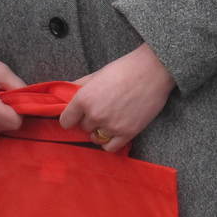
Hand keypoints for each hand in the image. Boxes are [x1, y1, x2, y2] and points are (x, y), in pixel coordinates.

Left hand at [60, 42, 174, 153]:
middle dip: (90, 120)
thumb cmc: (124, 69)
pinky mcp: (127, 133)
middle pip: (83, 128)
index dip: (72, 117)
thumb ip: (78, 86)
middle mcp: (95, 115)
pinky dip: (110, 142)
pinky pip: (109, 147)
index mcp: (84, 99)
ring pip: (95, 138)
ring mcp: (111, 125)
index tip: (77, 115)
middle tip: (102, 109)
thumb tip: (64, 94)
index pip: (66, 121)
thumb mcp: (96, 74)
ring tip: (110, 119)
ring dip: (99, 131)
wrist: (153, 71)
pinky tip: (114, 131)